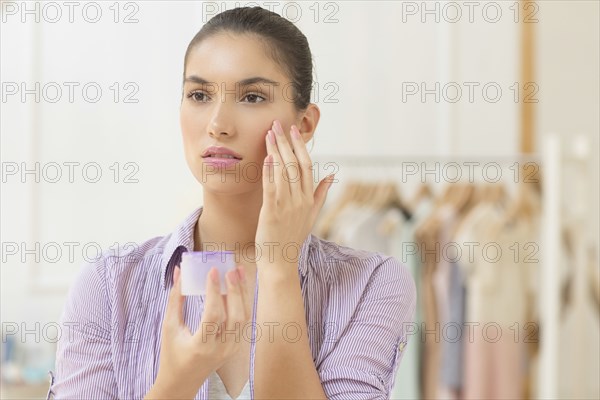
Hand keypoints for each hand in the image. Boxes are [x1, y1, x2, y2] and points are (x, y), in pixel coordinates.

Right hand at [149, 265, 251, 398]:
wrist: (182, 382)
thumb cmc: (172, 354)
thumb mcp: (169, 327)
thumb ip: (175, 298)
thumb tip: (179, 272)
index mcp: (201, 346)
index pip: (213, 315)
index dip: (214, 291)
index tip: (213, 271)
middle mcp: (221, 349)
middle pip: (235, 315)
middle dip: (235, 289)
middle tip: (231, 269)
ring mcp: (231, 349)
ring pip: (243, 317)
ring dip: (242, 293)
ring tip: (239, 272)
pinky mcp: (235, 347)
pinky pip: (243, 321)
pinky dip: (242, 303)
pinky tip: (239, 287)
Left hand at [256, 119, 334, 269]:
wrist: (280, 260)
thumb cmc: (292, 237)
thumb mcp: (312, 215)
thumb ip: (320, 193)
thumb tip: (332, 175)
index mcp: (309, 199)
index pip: (307, 166)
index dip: (300, 146)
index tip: (293, 131)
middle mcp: (300, 200)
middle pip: (295, 164)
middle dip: (285, 142)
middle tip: (277, 125)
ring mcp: (286, 205)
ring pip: (283, 172)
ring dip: (275, 151)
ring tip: (268, 135)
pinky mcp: (272, 211)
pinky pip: (271, 187)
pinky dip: (269, 171)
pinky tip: (266, 157)